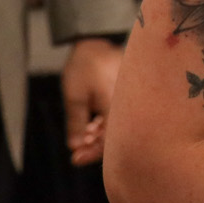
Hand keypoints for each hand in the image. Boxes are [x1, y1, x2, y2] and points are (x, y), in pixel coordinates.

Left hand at [62, 36, 125, 166]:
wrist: (95, 43)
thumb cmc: (84, 67)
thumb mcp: (74, 96)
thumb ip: (76, 123)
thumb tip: (75, 146)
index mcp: (116, 106)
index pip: (109, 141)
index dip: (92, 154)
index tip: (75, 159)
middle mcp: (128, 105)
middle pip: (116, 136)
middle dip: (95, 146)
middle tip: (77, 151)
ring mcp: (129, 100)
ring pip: (118, 126)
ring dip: (100, 135)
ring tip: (84, 134)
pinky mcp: (127, 96)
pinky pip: (120, 115)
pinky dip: (106, 123)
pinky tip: (93, 124)